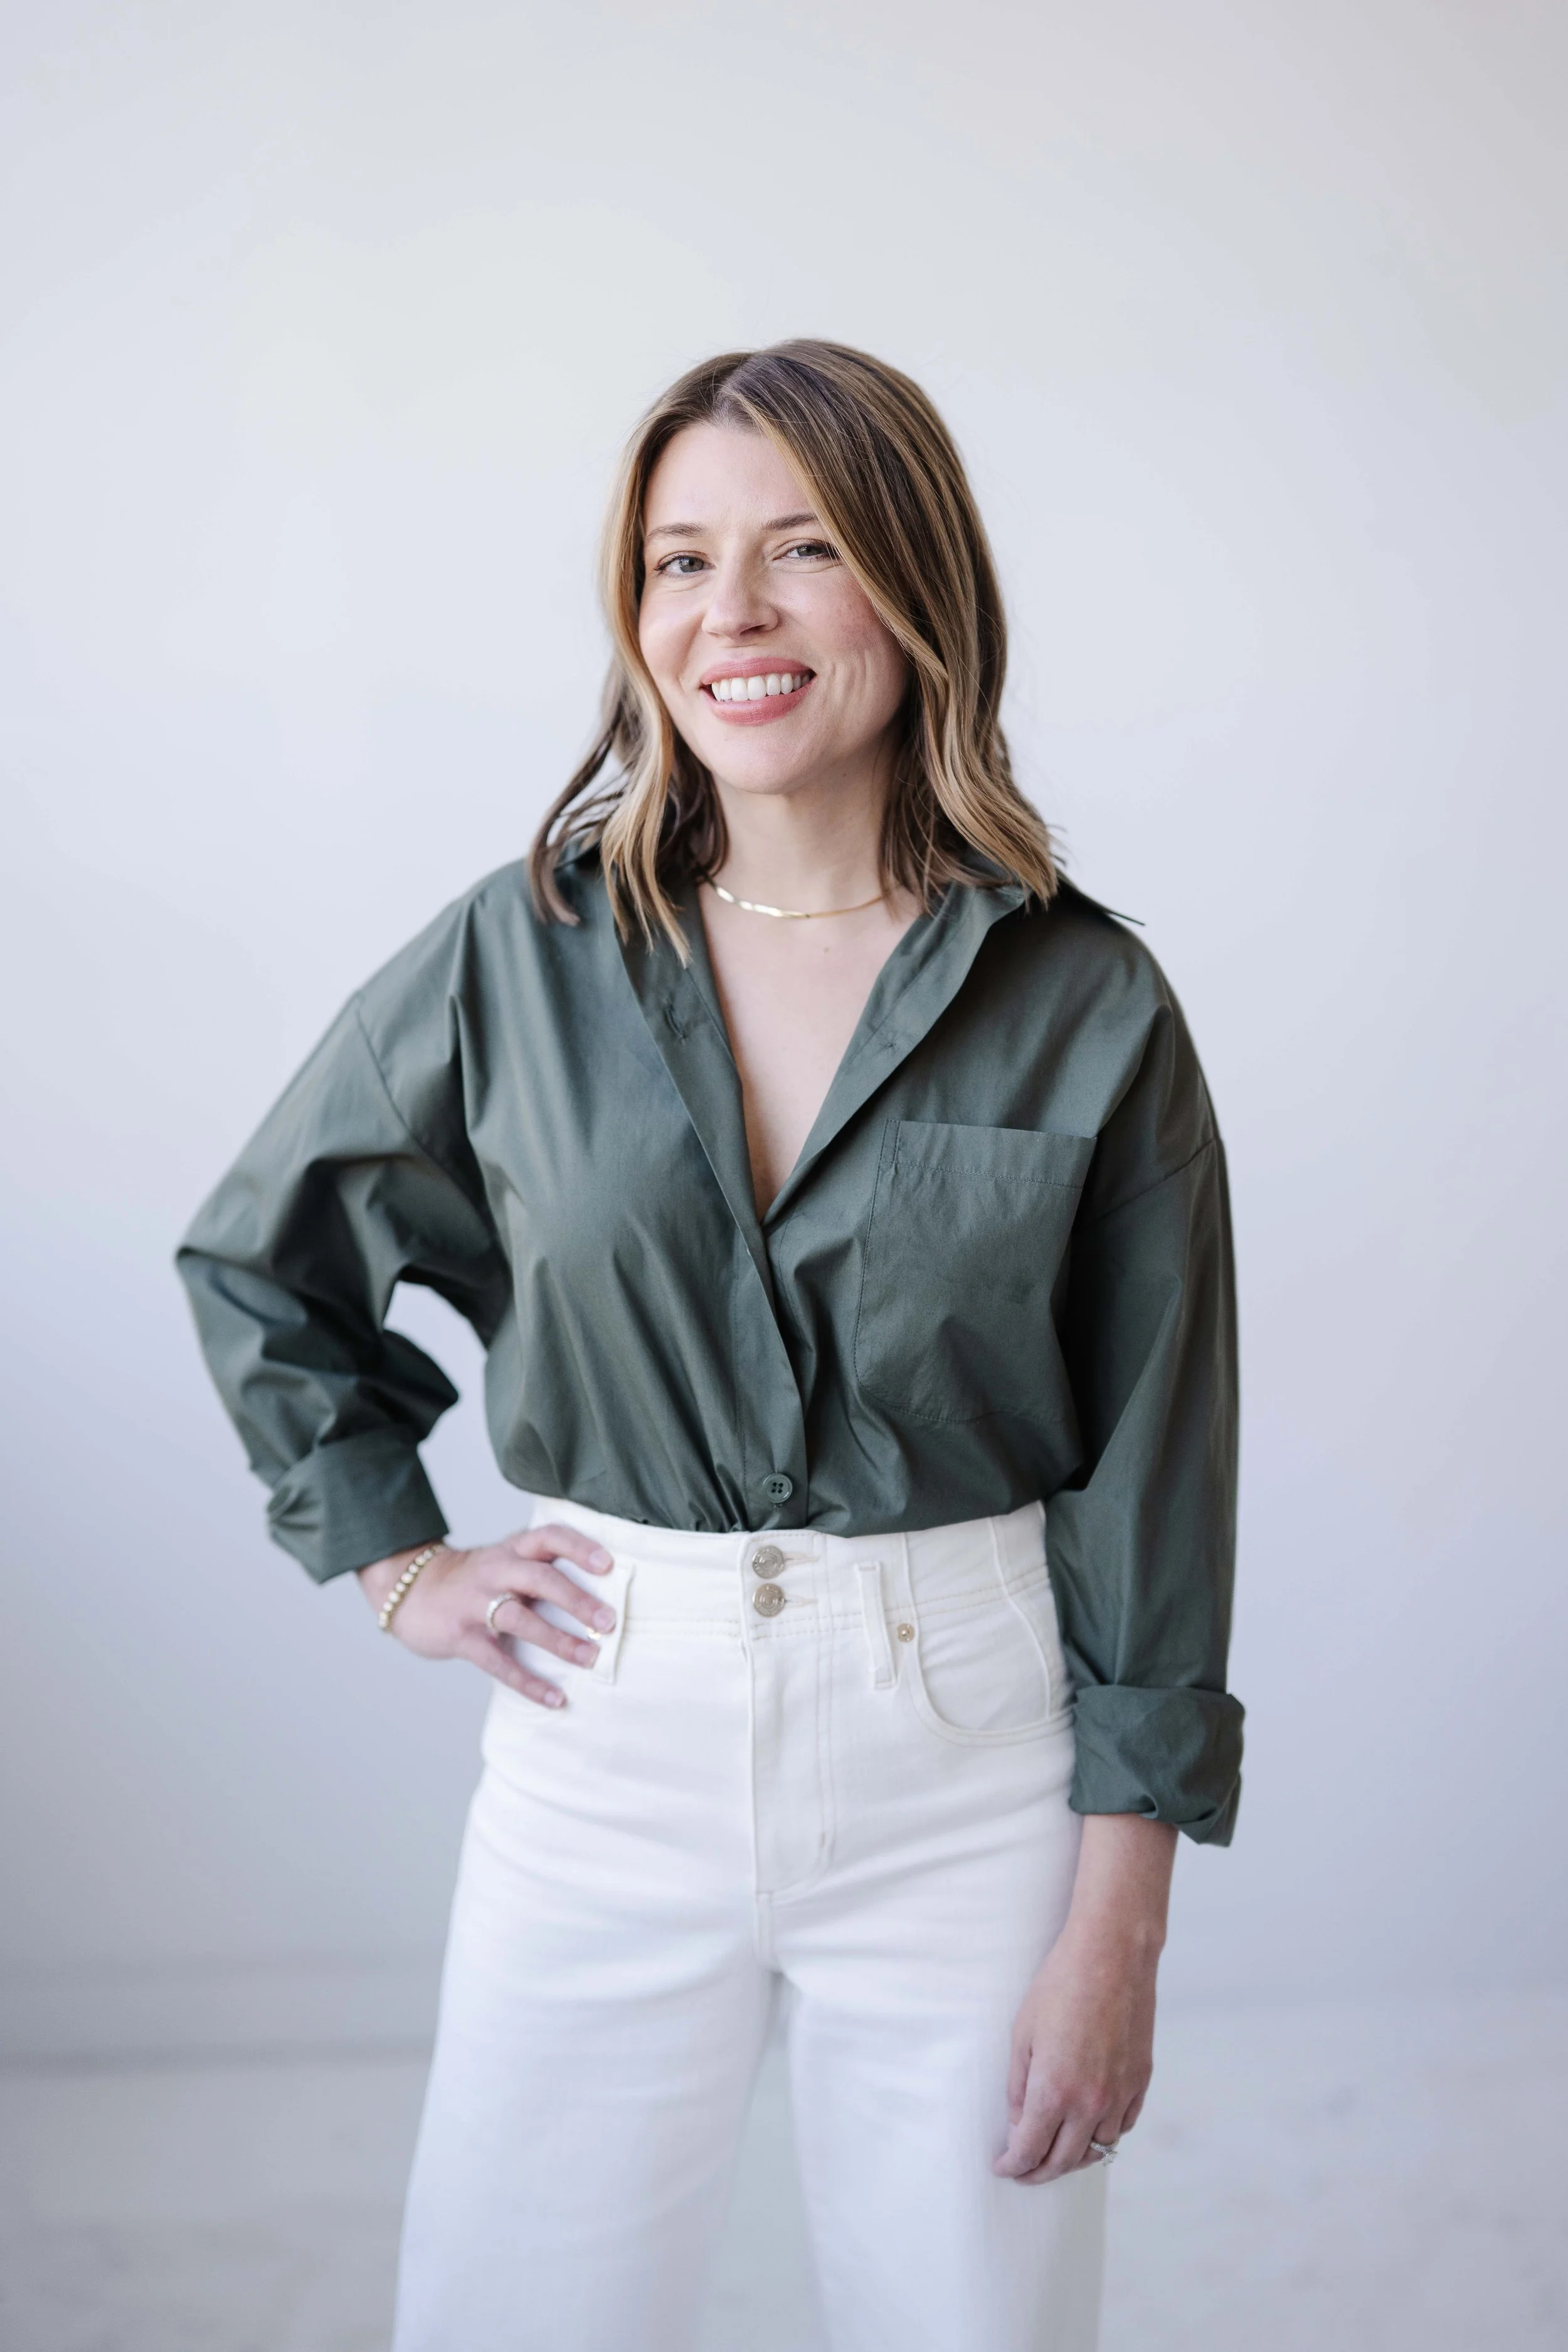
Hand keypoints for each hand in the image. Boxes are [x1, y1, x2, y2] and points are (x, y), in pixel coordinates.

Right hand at [356, 1525, 616, 1708]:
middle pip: (539, 1578)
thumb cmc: (474, 1580)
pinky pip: (498, 1662)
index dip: (579, 1547)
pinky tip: (555, 1698)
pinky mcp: (462, 1636)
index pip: (549, 1537)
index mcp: (512, 1550)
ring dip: (558, 1640)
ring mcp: (475, 1604)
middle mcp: (495, 1571)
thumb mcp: (504, 1562)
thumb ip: (540, 1569)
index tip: (609, 1564)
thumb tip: (602, 1594)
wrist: (410, 1591)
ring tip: (589, 1658)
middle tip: (609, 1622)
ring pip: (520, 1619)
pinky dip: (528, 1682)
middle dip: (576, 1600)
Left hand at [993, 1814, 1174, 2183]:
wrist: (1113, 1955)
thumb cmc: (1060, 1985)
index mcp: (1054, 2090)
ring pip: (1097, 2150)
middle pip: (1063, 2161)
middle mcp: (1090, 2102)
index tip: (1002, 2168)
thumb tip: (1019, 2124)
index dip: (1012, 2166)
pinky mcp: (1141, 2081)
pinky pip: (1122, 2126)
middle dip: (1038, 2172)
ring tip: (1055, 2150)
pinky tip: (1089, 2127)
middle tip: (1023, 2170)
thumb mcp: (1022, 2032)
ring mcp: (1120, 2094)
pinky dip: (1103, 2135)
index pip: (1029, 2150)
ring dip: (1073, 2157)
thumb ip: (1019, 2086)